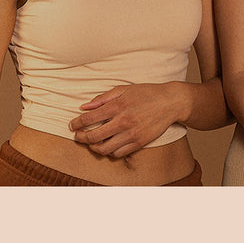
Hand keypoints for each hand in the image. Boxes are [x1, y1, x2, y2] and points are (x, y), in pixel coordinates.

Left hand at [70, 83, 186, 157]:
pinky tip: (108, 145)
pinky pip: (118, 153)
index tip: (72, 125)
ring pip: (104, 148)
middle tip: (78, 135)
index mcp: (118, 106)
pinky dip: (109, 151)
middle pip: (93, 137)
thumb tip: (84, 107)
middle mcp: (123, 122)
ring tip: (91, 143)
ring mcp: (132, 134)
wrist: (171, 102)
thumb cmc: (147, 93)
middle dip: (81, 137)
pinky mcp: (139, 143)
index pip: (89, 119)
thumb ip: (103, 98)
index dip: (76, 123)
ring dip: (93, 147)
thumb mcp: (124, 89)